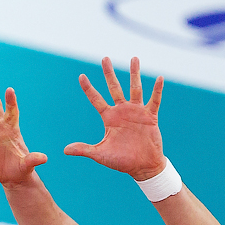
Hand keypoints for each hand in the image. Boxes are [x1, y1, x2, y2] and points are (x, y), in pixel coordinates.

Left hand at [64, 57, 165, 179]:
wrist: (142, 167)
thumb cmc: (121, 161)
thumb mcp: (100, 154)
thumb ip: (84, 149)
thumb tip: (65, 150)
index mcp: (109, 118)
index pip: (96, 99)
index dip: (89, 88)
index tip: (81, 76)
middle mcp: (122, 111)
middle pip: (114, 87)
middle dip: (109, 73)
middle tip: (104, 58)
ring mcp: (136, 112)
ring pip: (135, 88)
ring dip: (134, 74)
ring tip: (134, 58)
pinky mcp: (150, 116)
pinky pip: (154, 100)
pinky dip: (157, 90)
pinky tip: (159, 77)